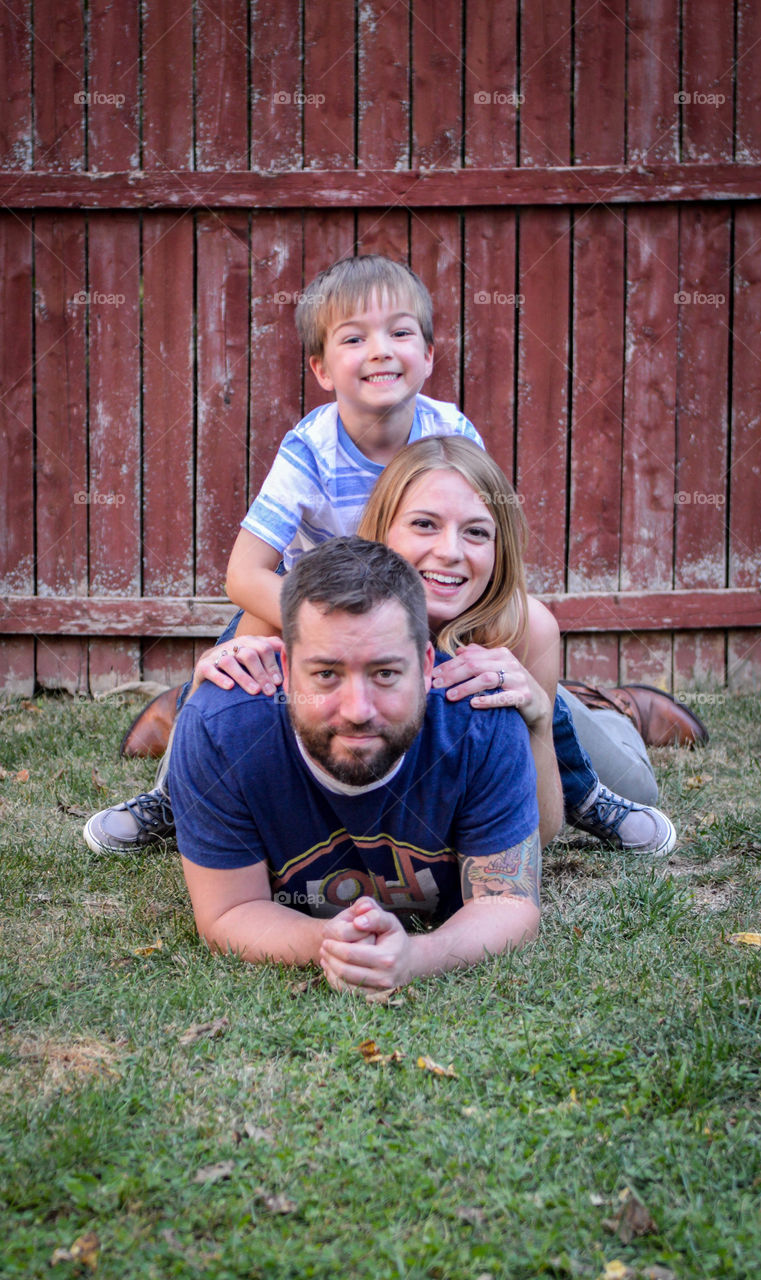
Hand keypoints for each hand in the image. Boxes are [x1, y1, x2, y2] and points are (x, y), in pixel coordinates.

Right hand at [190, 635, 284, 696]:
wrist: (207, 678)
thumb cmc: (239, 671)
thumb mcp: (255, 661)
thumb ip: (271, 655)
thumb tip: (290, 653)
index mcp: (247, 642)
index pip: (264, 648)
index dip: (273, 664)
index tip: (280, 682)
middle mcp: (232, 646)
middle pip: (249, 654)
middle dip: (262, 673)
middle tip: (270, 691)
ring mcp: (216, 655)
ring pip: (230, 662)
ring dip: (244, 677)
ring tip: (255, 692)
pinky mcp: (202, 666)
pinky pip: (209, 670)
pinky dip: (220, 678)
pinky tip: (230, 687)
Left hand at [319, 898, 411, 991]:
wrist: (408, 961)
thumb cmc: (395, 938)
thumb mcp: (389, 921)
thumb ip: (374, 915)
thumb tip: (357, 921)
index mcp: (387, 958)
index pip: (351, 954)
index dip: (335, 947)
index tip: (326, 939)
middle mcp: (383, 977)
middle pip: (345, 971)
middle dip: (330, 958)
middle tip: (323, 947)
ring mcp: (377, 989)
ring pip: (344, 984)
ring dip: (330, 969)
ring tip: (325, 956)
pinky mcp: (372, 996)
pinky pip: (347, 992)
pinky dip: (335, 980)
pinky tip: (331, 968)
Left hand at [432, 644, 551, 727]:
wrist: (539, 704)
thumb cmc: (512, 685)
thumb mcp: (497, 668)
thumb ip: (480, 657)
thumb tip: (459, 650)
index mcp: (500, 654)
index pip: (469, 657)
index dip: (450, 665)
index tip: (434, 675)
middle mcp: (509, 663)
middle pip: (475, 665)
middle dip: (453, 675)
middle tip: (437, 685)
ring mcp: (518, 679)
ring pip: (487, 679)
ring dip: (466, 687)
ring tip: (450, 696)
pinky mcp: (524, 696)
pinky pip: (504, 697)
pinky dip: (488, 700)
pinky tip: (473, 704)